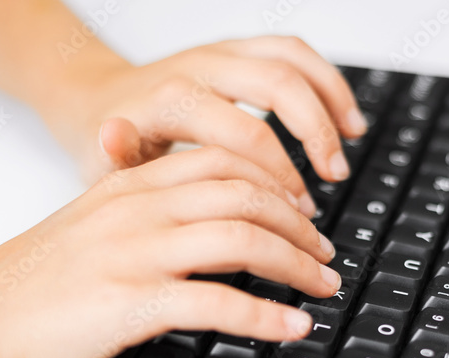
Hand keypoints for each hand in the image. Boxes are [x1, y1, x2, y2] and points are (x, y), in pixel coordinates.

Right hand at [0, 147, 340, 357]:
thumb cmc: (26, 287)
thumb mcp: (87, 230)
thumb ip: (141, 216)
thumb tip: (202, 232)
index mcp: (128, 187)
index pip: (224, 163)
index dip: (278, 185)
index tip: (303, 214)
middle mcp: (136, 210)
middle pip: (246, 195)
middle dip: (300, 225)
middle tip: (325, 255)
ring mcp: (133, 254)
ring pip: (242, 240)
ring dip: (296, 265)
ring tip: (322, 288)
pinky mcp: (129, 304)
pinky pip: (218, 302)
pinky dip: (267, 317)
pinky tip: (292, 328)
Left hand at [54, 36, 365, 215]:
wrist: (99, 100)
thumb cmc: (108, 142)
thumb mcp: (102, 162)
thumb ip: (116, 156)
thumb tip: (114, 137)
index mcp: (171, 98)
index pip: (243, 134)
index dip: (278, 178)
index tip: (294, 215)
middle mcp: (201, 66)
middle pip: (278, 85)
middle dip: (314, 136)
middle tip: (331, 180)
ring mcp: (223, 54)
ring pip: (293, 60)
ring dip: (329, 102)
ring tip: (349, 146)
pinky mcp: (238, 51)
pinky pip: (295, 53)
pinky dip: (327, 82)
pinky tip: (346, 120)